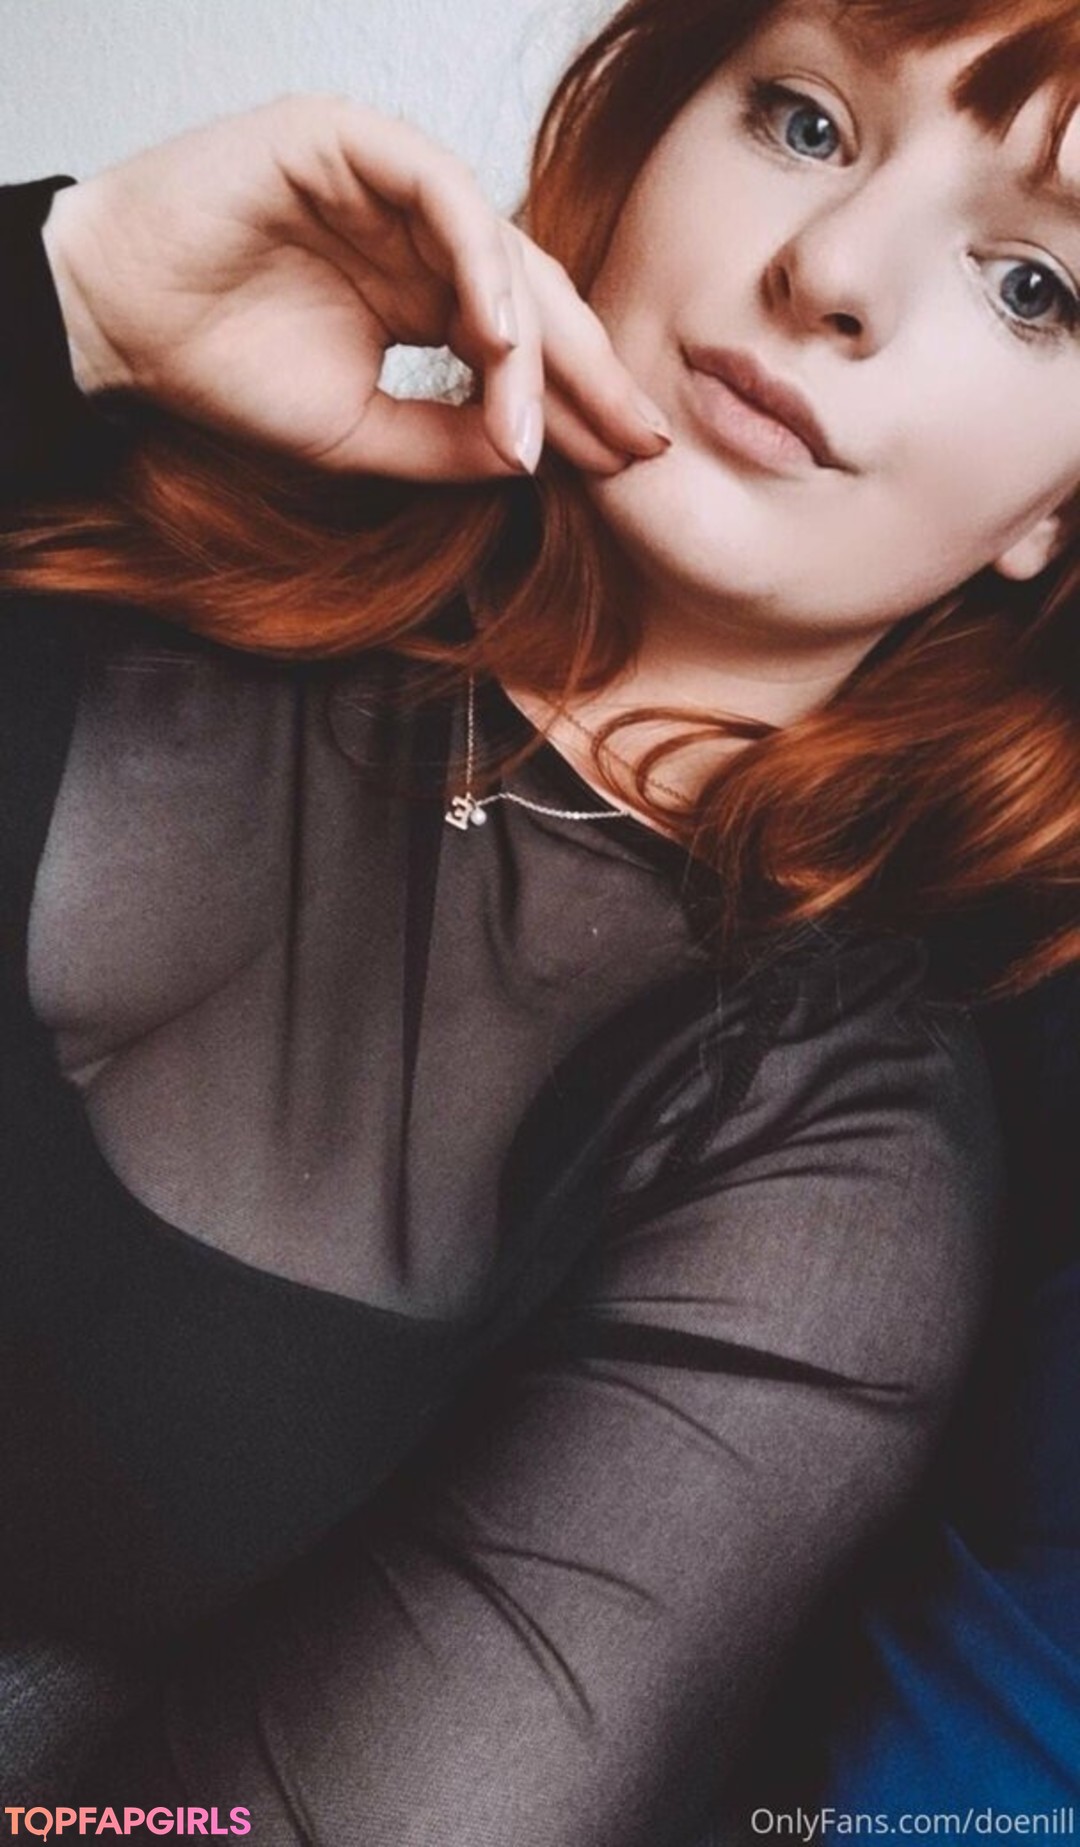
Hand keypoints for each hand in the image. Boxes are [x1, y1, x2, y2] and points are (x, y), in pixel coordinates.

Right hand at [41, 96, 671, 481]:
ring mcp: (394, 184)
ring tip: (547, 419)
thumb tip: (534, 460)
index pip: (527, 347)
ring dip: (532, 338)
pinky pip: (443, 195)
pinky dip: (476, 265)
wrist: (122, 322)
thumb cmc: (227, 372)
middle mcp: (423, 238)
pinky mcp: (357, 140)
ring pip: (498, 250)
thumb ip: (449, 443)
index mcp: (428, 297)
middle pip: (535, 298)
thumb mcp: (363, 433)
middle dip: (589, 373)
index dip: (581, 402)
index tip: (628, 462)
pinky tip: (496, 339)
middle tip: (637, 439)